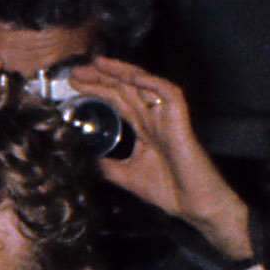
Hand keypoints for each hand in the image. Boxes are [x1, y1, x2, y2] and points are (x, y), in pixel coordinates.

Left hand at [66, 54, 255, 263]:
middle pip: (126, 89)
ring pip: (145, 85)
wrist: (194, 205)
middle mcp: (155, 118)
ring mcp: (167, 118)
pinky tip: (133, 76)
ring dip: (122, 72)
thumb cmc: (170, 191)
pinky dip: (152, 83)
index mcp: (144, 128)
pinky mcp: (181, 121)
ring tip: (99, 64)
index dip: (97, 89)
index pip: (118, 100)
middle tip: (77, 70)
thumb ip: (107, 166)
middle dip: (102, 77)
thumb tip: (85, 160)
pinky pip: (169, 94)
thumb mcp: (126, 176)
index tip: (75, 84)